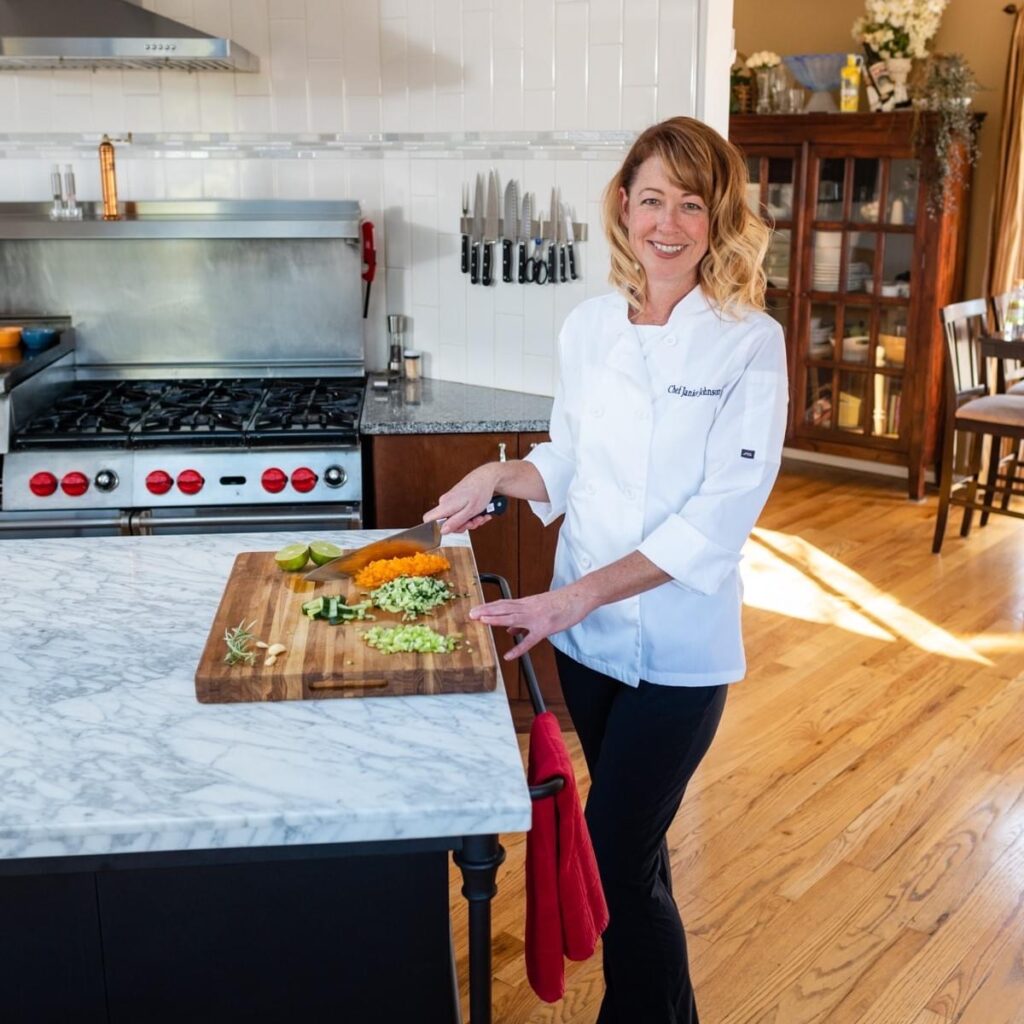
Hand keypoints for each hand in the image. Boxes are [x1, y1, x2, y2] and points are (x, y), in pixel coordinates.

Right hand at [423, 464, 502, 533]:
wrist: (487, 478)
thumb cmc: (480, 491)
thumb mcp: (469, 511)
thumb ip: (455, 522)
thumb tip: (442, 531)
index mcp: (445, 505)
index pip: (427, 519)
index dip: (435, 528)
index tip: (451, 529)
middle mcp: (445, 503)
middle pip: (447, 524)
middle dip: (463, 525)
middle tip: (474, 522)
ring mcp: (451, 502)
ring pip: (456, 520)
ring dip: (470, 521)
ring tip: (480, 516)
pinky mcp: (456, 501)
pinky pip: (461, 514)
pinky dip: (471, 516)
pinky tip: (480, 514)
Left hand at [468, 586, 592, 659]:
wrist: (579, 597)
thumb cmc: (561, 602)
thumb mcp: (540, 607)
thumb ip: (523, 619)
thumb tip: (509, 630)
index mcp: (526, 603)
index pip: (503, 604)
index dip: (488, 607)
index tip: (475, 610)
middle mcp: (528, 608)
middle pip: (503, 608)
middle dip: (486, 611)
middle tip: (471, 614)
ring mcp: (536, 617)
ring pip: (512, 618)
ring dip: (496, 619)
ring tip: (482, 621)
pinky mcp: (545, 628)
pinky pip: (529, 640)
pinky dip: (518, 648)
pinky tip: (509, 655)